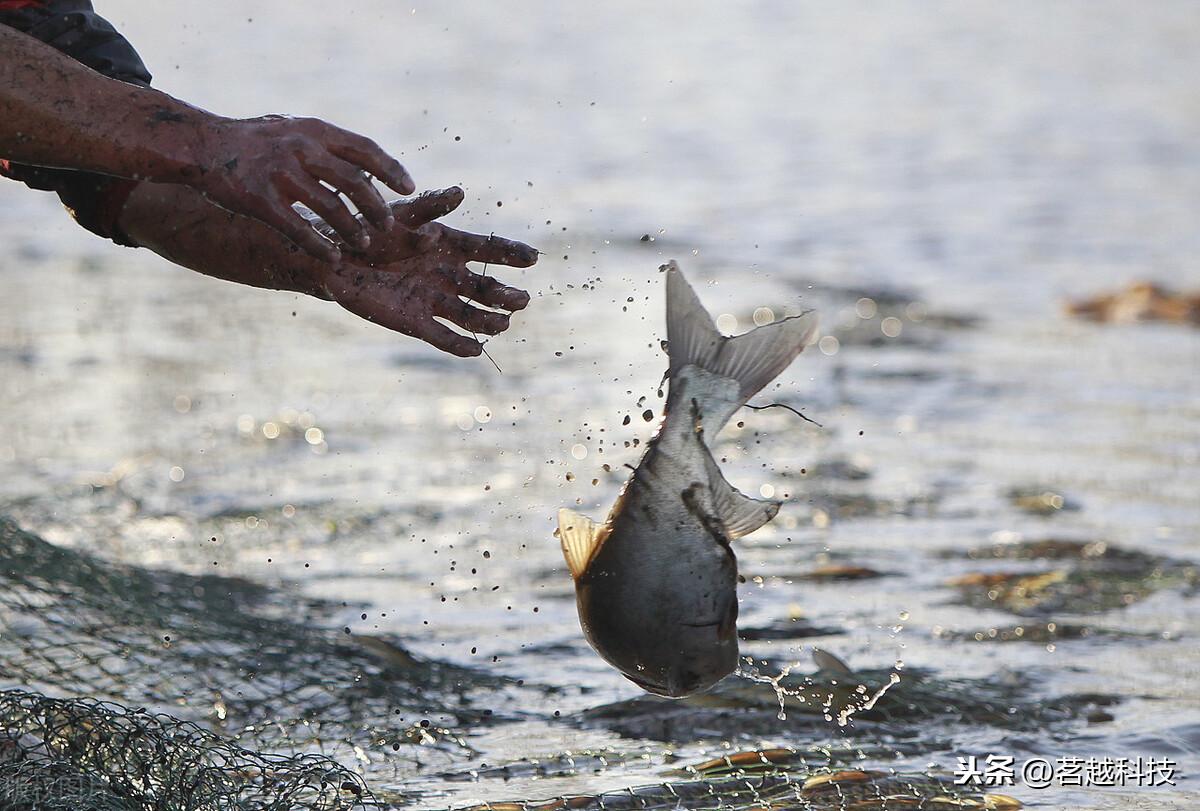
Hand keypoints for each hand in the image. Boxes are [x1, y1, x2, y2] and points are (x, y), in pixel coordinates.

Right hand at [194, 115, 413, 261]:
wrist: (199, 143)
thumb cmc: (253, 141)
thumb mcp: (293, 130)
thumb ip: (326, 145)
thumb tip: (368, 164)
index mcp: (313, 130)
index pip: (364, 148)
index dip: (390, 169)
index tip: (410, 188)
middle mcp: (300, 148)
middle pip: (355, 182)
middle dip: (376, 208)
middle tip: (388, 226)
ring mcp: (280, 173)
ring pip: (332, 208)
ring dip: (353, 230)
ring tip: (364, 244)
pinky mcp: (259, 199)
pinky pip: (298, 228)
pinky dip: (320, 246)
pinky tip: (333, 258)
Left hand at [317, 187, 538, 356]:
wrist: (336, 258)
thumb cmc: (370, 229)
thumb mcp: (401, 214)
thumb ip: (429, 207)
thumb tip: (460, 193)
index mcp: (450, 246)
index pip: (488, 250)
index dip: (511, 254)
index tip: (532, 257)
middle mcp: (448, 275)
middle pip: (485, 288)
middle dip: (504, 295)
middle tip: (521, 300)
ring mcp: (433, 300)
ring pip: (469, 315)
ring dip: (488, 322)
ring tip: (503, 324)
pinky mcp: (414, 322)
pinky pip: (442, 337)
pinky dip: (458, 345)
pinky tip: (476, 350)